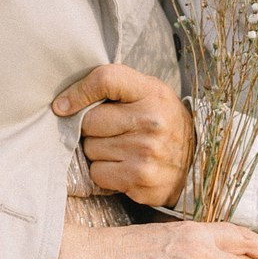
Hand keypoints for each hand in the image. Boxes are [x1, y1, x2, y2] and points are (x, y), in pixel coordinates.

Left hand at [52, 64, 193, 207]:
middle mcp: (151, 121)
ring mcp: (146, 152)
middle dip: (92, 128)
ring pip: (90, 148)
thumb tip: (61, 105)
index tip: (63, 105)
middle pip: (89, 120)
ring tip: (121, 149)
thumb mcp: (148, 93)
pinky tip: (123, 167)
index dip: (78, 91)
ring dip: (98, 151)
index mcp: (152, 92)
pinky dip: (105, 172)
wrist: (196, 161)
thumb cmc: (161, 122)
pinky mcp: (140, 179)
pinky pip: (98, 173)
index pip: (105, 79)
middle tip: (111, 131)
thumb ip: (113, 87)